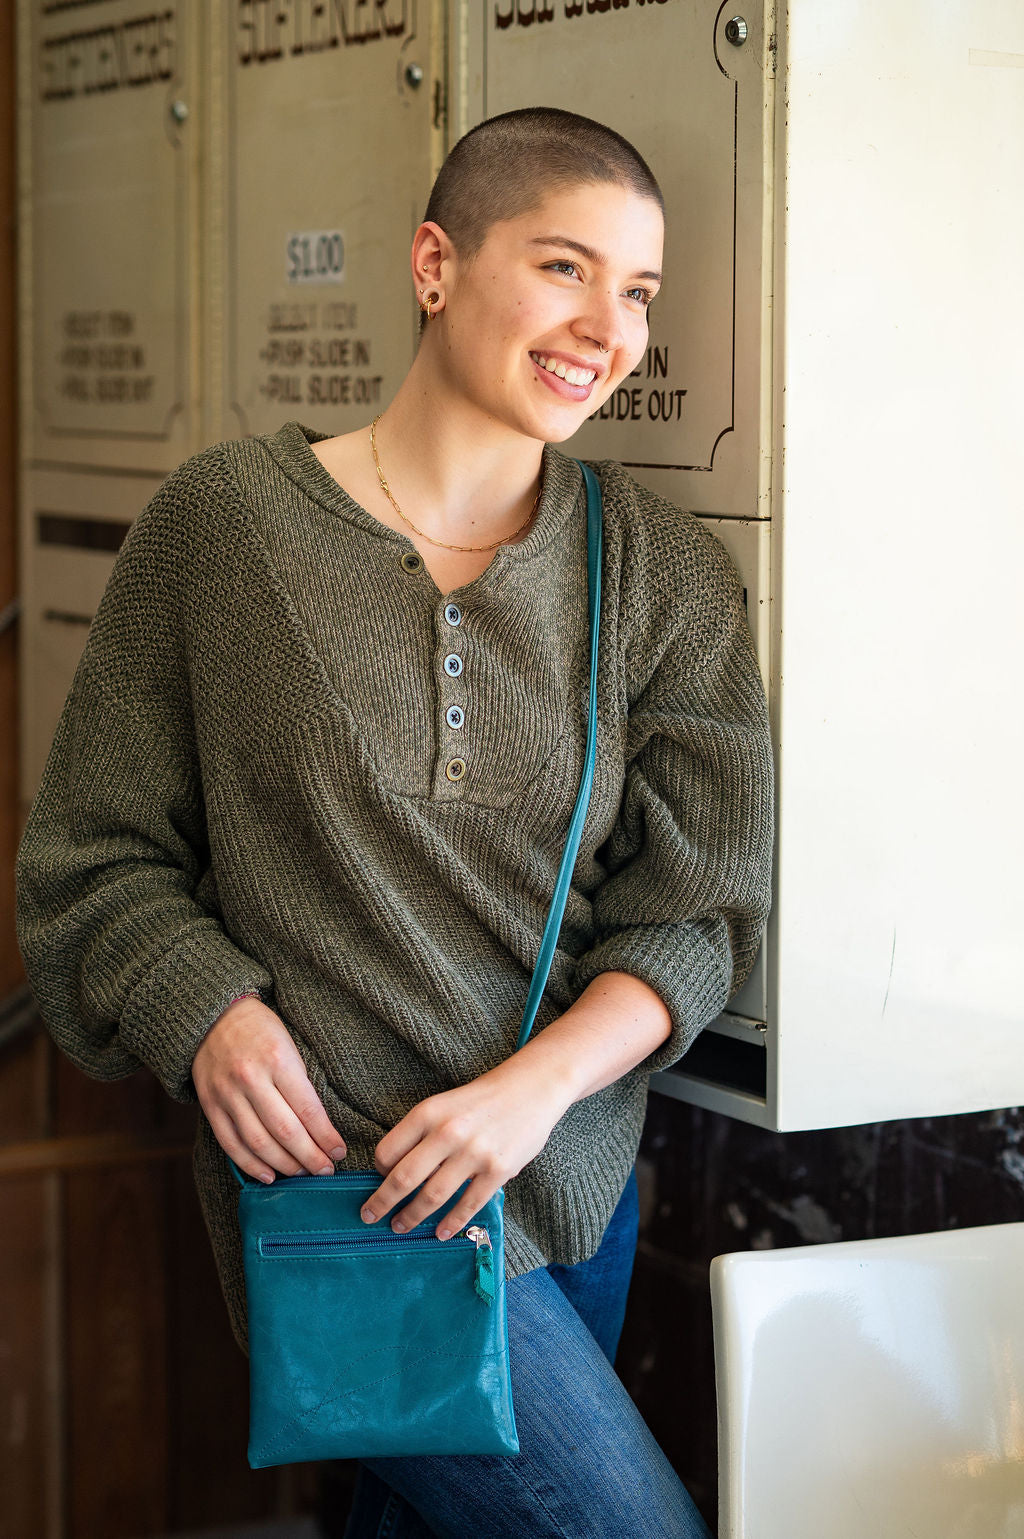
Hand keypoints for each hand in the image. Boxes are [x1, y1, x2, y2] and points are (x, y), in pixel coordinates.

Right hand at [192, 995, 346, 1181]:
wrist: (213, 1016)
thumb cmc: (261, 1030)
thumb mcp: (289, 1045)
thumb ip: (301, 1084)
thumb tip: (320, 1127)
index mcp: (277, 1059)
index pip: (308, 1110)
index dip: (326, 1137)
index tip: (339, 1152)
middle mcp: (251, 1078)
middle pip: (285, 1132)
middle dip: (310, 1158)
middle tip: (326, 1171)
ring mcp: (227, 1094)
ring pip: (259, 1143)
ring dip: (284, 1165)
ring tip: (302, 1173)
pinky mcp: (210, 1105)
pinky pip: (231, 1144)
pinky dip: (251, 1165)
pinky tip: (269, 1176)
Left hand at [360, 1059, 572, 1240]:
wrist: (532, 1088)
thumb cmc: (482, 1099)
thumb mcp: (444, 1104)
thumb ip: (422, 1133)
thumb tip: (395, 1171)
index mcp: (428, 1112)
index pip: (388, 1151)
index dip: (378, 1171)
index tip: (379, 1182)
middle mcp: (447, 1132)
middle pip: (403, 1178)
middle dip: (381, 1203)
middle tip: (369, 1216)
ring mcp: (474, 1153)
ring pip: (432, 1197)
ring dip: (411, 1217)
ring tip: (400, 1227)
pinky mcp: (498, 1170)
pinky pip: (468, 1205)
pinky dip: (451, 1223)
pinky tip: (440, 1233)